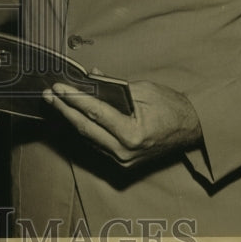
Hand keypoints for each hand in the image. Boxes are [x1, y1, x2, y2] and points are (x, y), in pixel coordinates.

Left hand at [42, 79, 201, 167]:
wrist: (192, 131)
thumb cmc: (171, 106)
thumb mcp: (143, 90)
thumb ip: (114, 86)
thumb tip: (91, 77)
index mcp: (132, 133)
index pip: (94, 113)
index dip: (73, 99)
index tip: (58, 87)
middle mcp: (124, 151)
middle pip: (85, 128)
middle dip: (64, 110)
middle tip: (48, 95)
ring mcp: (123, 161)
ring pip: (88, 138)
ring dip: (70, 120)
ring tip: (55, 103)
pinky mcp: (122, 163)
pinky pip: (97, 144)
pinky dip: (84, 129)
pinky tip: (72, 116)